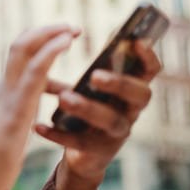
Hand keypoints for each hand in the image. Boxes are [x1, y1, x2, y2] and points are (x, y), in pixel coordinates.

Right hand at [0, 25, 79, 189]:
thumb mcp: (5, 133)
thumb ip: (15, 119)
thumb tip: (24, 117)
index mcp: (3, 96)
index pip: (18, 61)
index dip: (40, 46)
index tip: (62, 43)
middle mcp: (3, 90)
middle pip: (19, 46)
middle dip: (45, 31)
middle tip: (70, 27)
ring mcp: (7, 96)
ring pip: (24, 51)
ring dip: (49, 34)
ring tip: (72, 29)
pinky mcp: (15, 109)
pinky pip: (34, 72)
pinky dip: (50, 51)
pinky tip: (65, 42)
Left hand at [36, 40, 161, 189]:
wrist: (83, 154)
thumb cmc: (90, 110)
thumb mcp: (94, 88)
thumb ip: (90, 66)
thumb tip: (70, 35)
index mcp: (131, 90)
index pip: (150, 71)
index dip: (148, 57)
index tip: (135, 41)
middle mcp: (131, 111)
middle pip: (140, 95)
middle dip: (120, 83)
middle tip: (95, 75)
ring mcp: (118, 133)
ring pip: (111, 121)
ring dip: (88, 108)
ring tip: (64, 98)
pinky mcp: (100, 152)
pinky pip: (80, 143)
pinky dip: (58, 135)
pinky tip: (39, 126)